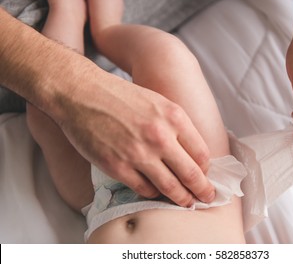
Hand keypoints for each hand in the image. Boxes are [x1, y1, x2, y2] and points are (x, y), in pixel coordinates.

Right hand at [54, 69, 213, 206]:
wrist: (82, 93)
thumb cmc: (120, 96)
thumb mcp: (158, 101)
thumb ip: (176, 126)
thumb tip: (191, 153)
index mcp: (173, 117)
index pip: (201, 153)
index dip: (206, 169)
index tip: (204, 175)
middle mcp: (160, 136)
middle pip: (191, 174)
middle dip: (202, 190)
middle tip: (207, 197)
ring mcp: (138, 153)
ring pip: (170, 187)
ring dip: (182, 198)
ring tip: (187, 202)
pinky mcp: (118, 167)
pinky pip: (145, 189)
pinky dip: (153, 193)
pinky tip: (155, 191)